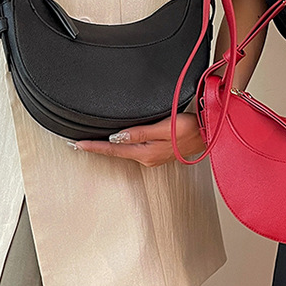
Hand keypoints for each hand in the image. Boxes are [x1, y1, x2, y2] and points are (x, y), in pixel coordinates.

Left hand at [74, 113, 204, 167]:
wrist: (208, 133)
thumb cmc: (191, 128)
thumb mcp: (164, 127)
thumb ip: (139, 133)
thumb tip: (116, 137)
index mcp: (146, 152)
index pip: (113, 149)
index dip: (94, 146)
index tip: (77, 144)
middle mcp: (147, 158)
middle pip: (116, 152)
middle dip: (96, 148)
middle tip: (77, 144)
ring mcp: (152, 157)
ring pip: (124, 151)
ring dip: (108, 147)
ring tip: (92, 143)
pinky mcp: (158, 153)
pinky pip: (134, 150)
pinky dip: (122, 146)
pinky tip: (117, 142)